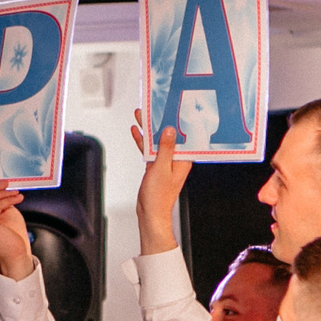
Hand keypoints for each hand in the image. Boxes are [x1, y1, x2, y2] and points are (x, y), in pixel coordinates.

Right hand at [129, 111, 192, 254]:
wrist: (151, 213)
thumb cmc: (159, 197)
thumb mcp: (161, 168)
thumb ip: (165, 149)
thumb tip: (169, 131)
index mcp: (183, 160)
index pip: (183, 135)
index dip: (179, 121)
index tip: (174, 108)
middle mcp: (176, 159)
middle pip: (168, 136)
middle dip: (160, 122)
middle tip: (153, 108)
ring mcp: (166, 162)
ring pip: (157, 141)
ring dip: (149, 130)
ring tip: (141, 115)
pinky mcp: (156, 166)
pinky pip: (150, 150)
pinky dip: (144, 142)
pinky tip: (138, 132)